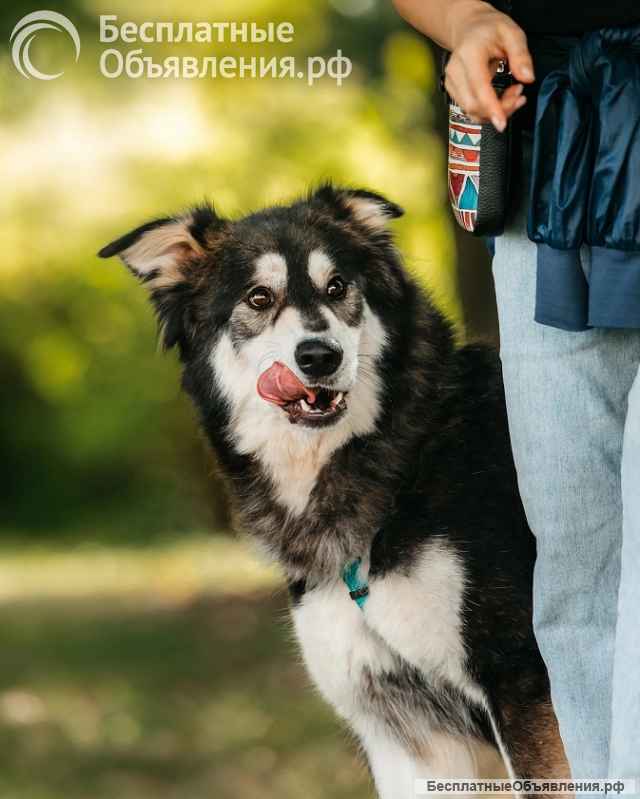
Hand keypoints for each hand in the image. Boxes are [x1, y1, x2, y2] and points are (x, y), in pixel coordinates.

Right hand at [444, 1, 533, 129]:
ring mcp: (452, 83)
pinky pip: (471, 110)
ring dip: (496, 111)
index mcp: (469, 54)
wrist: (470, 29)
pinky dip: (488, 110)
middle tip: (519, 96)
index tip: (501, 122)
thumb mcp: (512, 33)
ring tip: (512, 95)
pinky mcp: (454, 92)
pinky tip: (501, 98)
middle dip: (500, 109)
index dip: (491, 108)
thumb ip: (521, 55)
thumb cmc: (489, 30)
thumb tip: (527, 78)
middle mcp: (456, 71)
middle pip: (474, 105)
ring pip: (472, 111)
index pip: (479, 88)